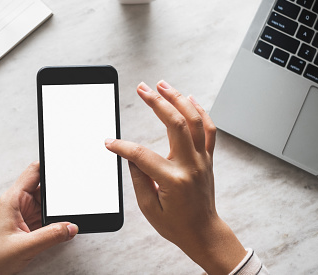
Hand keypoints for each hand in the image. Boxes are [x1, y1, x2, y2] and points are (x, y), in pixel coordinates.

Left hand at [0, 161, 77, 274]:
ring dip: (57, 209)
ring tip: (67, 216)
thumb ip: (51, 236)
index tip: (67, 165)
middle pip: (45, 187)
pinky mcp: (28, 225)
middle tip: (73, 200)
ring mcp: (24, 214)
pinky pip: (46, 216)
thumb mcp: (25, 247)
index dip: (51, 165)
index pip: (35, 171)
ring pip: (47, 203)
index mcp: (13, 199)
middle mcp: (19, 202)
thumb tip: (71, 226)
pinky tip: (60, 226)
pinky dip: (55, 220)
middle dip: (59, 192)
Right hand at [105, 81, 245, 274]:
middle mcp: (190, 165)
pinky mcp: (207, 158)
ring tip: (163, 85)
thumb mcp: (149, 207)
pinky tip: (190, 99)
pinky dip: (200, 111)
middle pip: (175, 124)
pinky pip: (208, 130)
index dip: (122, 146)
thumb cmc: (176, 225)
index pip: (142, 155)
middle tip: (142, 88)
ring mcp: (202, 160)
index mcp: (173, 179)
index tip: (109, 142)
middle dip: (157, 102)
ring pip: (194, 121)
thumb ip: (139, 178)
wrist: (204, 233)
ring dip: (178, 99)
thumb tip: (130, 155)